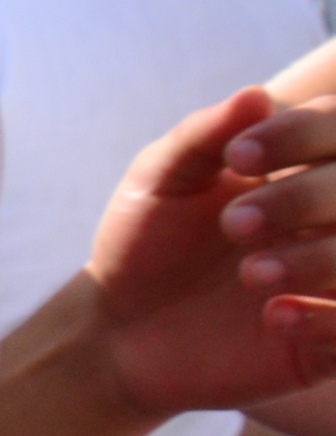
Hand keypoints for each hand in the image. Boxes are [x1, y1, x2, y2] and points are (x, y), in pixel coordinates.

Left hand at [84, 88, 335, 415]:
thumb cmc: (146, 240)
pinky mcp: (330, 340)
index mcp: (304, 166)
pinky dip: (328, 321)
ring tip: (249, 275)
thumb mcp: (160, 182)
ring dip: (319, 259)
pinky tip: (274, 317)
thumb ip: (204, 137)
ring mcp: (334, 277)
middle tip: (235, 225)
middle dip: (304, 199)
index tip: (237, 157)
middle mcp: (330, 217)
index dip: (302, 133)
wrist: (121, 329)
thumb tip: (257, 95)